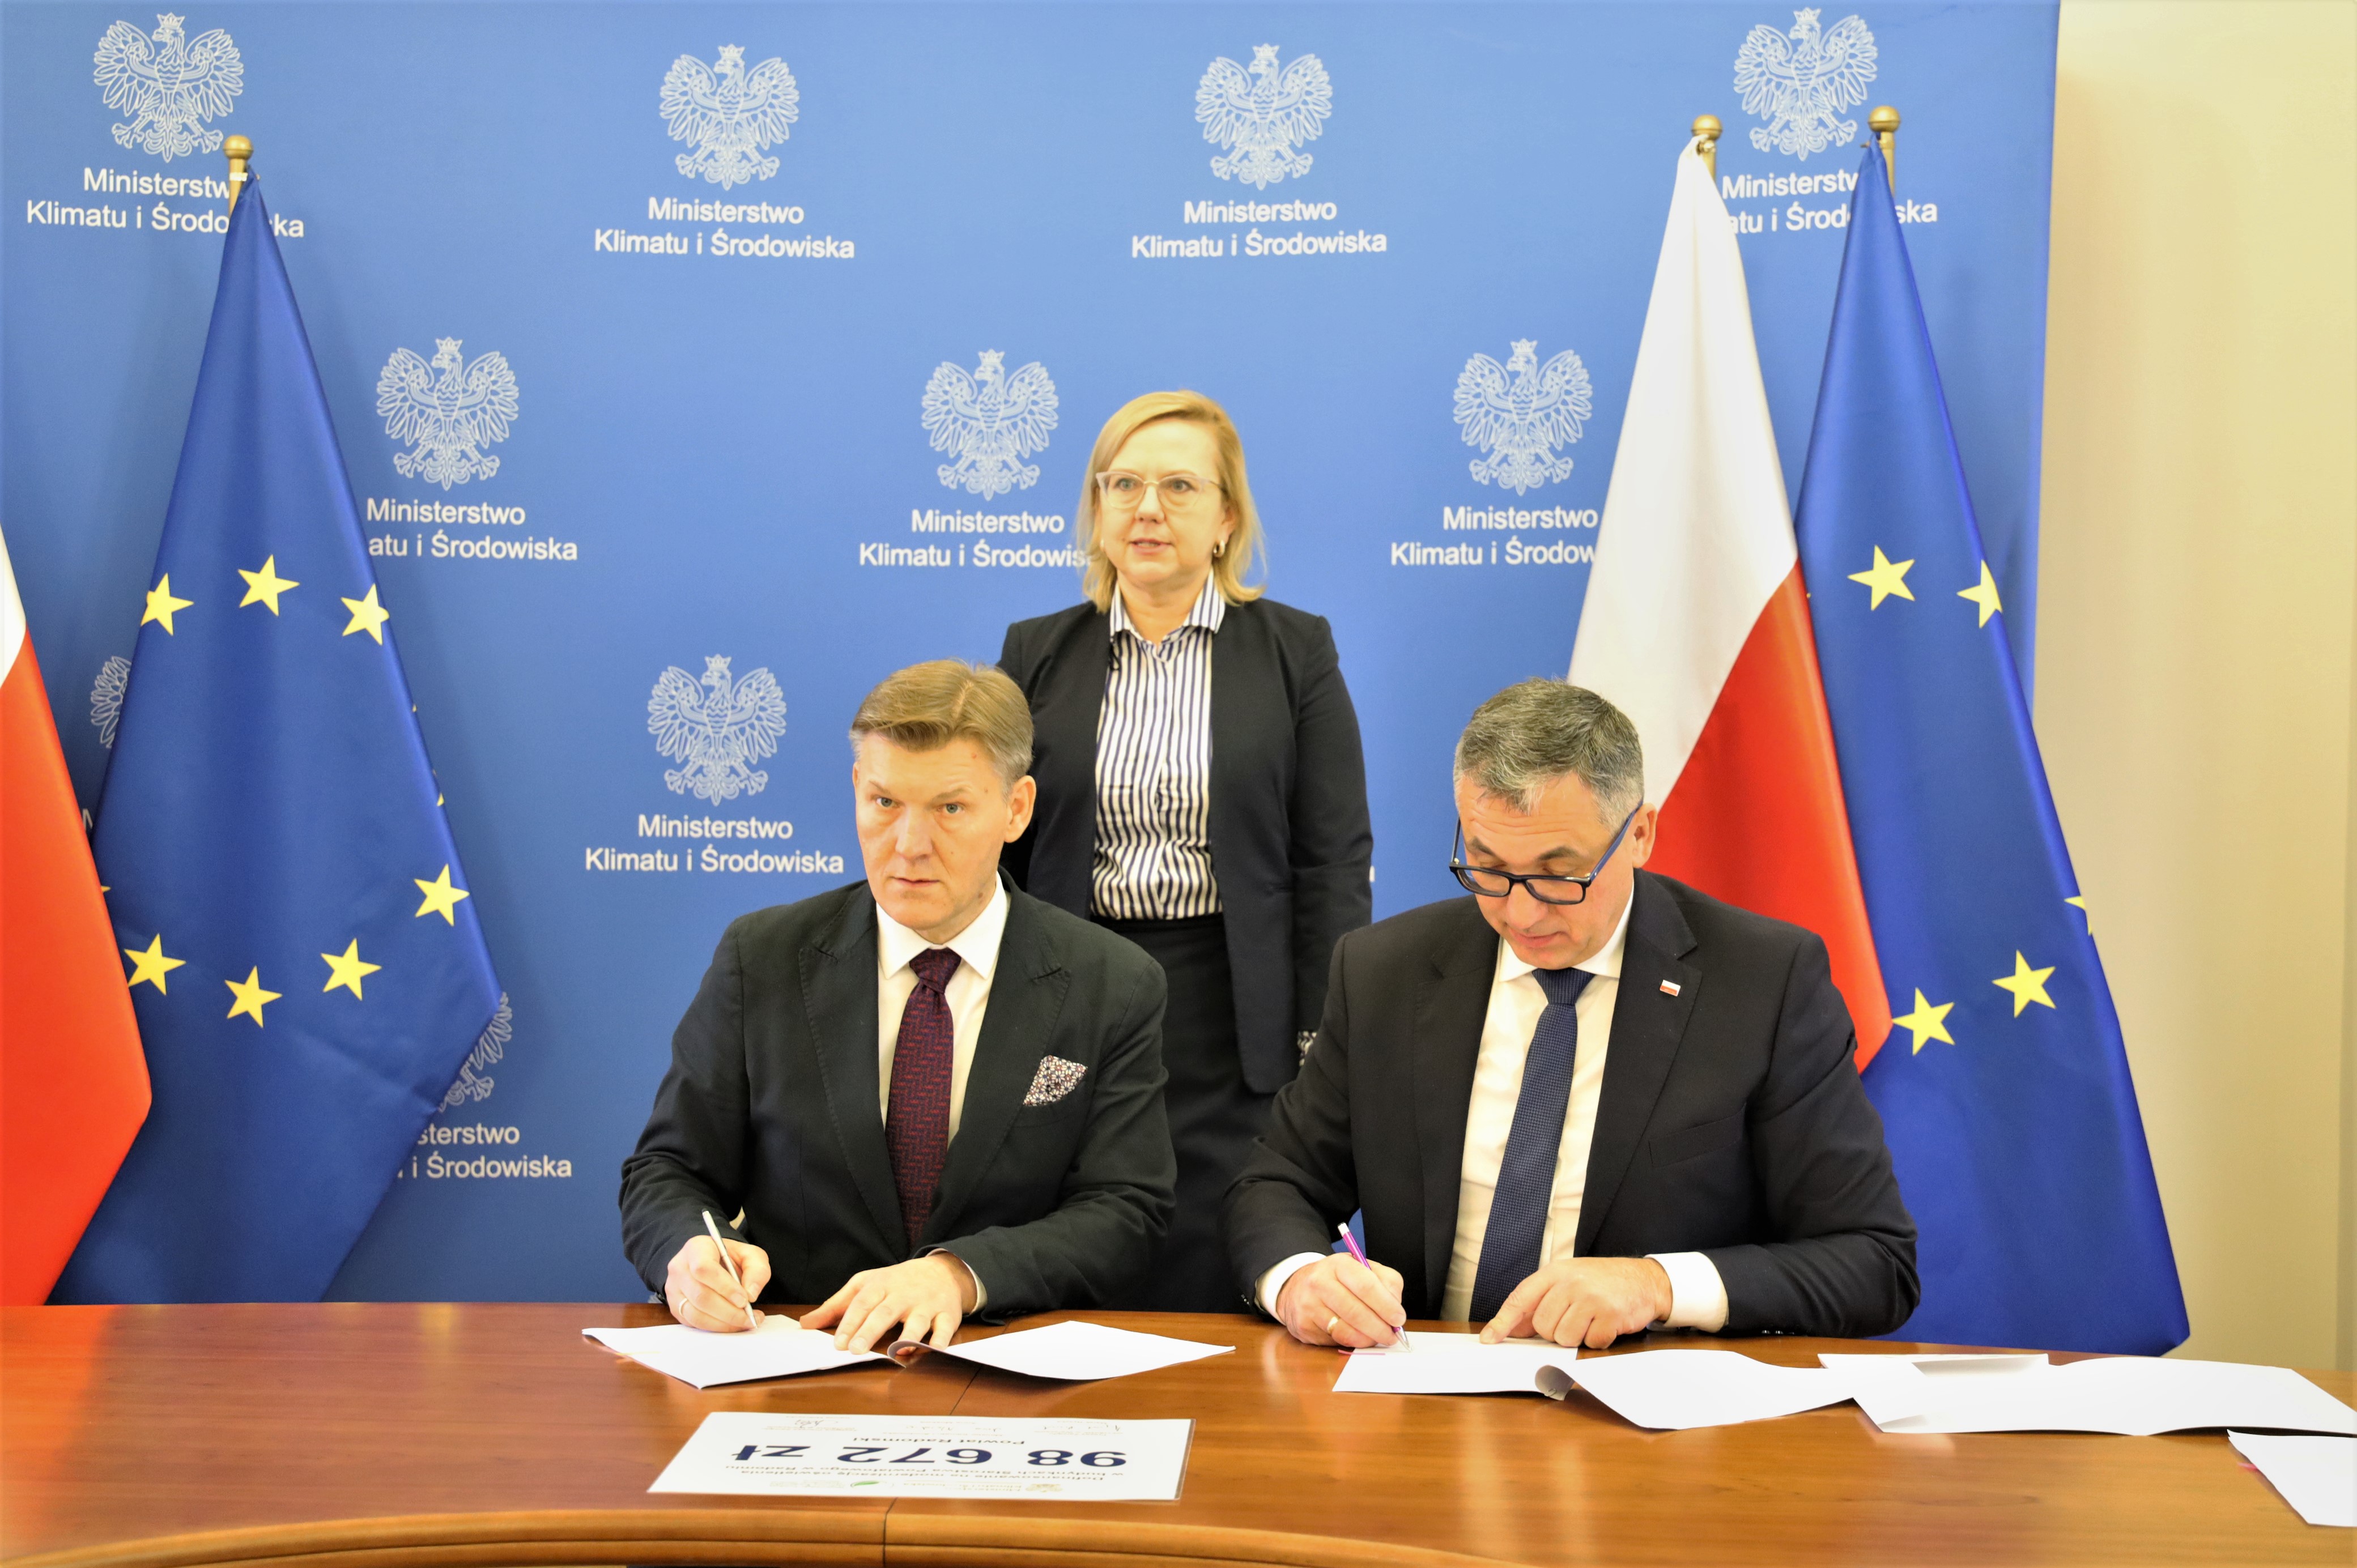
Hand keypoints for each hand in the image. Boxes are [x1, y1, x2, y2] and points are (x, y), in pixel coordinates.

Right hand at [663, 1233, 771, 1332]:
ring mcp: (674, 1290)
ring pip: (696, 1314)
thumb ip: (757, 1270)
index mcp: (696, 1248)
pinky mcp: (676, 1307)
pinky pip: (695, 1323)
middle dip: (729, 1311)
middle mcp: (680, 1268)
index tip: (745, 1299)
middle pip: (700, 1296)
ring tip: (746, 1321)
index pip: (704, 1268)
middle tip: (750, 1316)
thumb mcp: (750, 1255)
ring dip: (724, 1323)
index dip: (725, 1287)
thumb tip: (751, 1294)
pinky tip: (733, 1324)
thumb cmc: (730, 1258)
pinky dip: (717, 1327)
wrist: (712, 1262)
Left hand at [800, 1253, 978, 1352]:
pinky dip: (941, 1339)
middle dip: (871, 1330)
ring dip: (909, 1335)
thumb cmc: (896, 1282)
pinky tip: (933, 1350)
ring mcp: (927, 1304)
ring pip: (918, 1320)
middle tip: (856, 1350)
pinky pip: (945, 1328)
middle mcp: (904, 1294)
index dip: (850, 1322)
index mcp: (881, 1285)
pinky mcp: (948, 1314)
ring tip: (898, 1350)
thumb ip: (836, 1306)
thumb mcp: (865, 1285)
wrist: (942, 1270)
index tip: (838, 1343)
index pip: (862, 1303)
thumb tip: (805, 1324)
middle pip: (886, 1312)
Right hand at [1274, 1252, 1405, 1347]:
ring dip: (1367, 1339)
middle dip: (1379, 1328)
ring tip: (1378, 1338)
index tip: (1399, 1318)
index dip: (1386, 1305)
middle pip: (1356, 1312)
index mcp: (1338, 1264)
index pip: (1366, 1286)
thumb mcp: (1362, 1268)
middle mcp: (1319, 1283)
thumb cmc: (1337, 1279)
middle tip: (1392, 1335)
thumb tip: (1395, 1307)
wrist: (1298, 1286)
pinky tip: (1358, 1337)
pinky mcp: (1304, 1326)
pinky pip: (1334, 1341)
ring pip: (1345, 1331)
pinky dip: (1352, 1343)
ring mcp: (1308, 1306)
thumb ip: (1386, 1282)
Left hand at [1481, 1257, 1671, 1348]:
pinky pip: (1591, 1343)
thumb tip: (1511, 1330)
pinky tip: (1605, 1324)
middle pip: (1543, 1326)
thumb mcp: (1568, 1281)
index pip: (1521, 1298)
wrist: (1643, 1279)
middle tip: (1573, 1319)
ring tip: (1590, 1320)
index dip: (1503, 1321)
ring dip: (1577, 1337)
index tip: (1490, 1339)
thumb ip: (1540, 1302)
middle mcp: (1571, 1283)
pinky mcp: (1610, 1316)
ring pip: (1564, 1338)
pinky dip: (1597, 1340)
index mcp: (1555, 1272)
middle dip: (1555, 1331)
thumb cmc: (1600, 1282)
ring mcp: (1591, 1298)